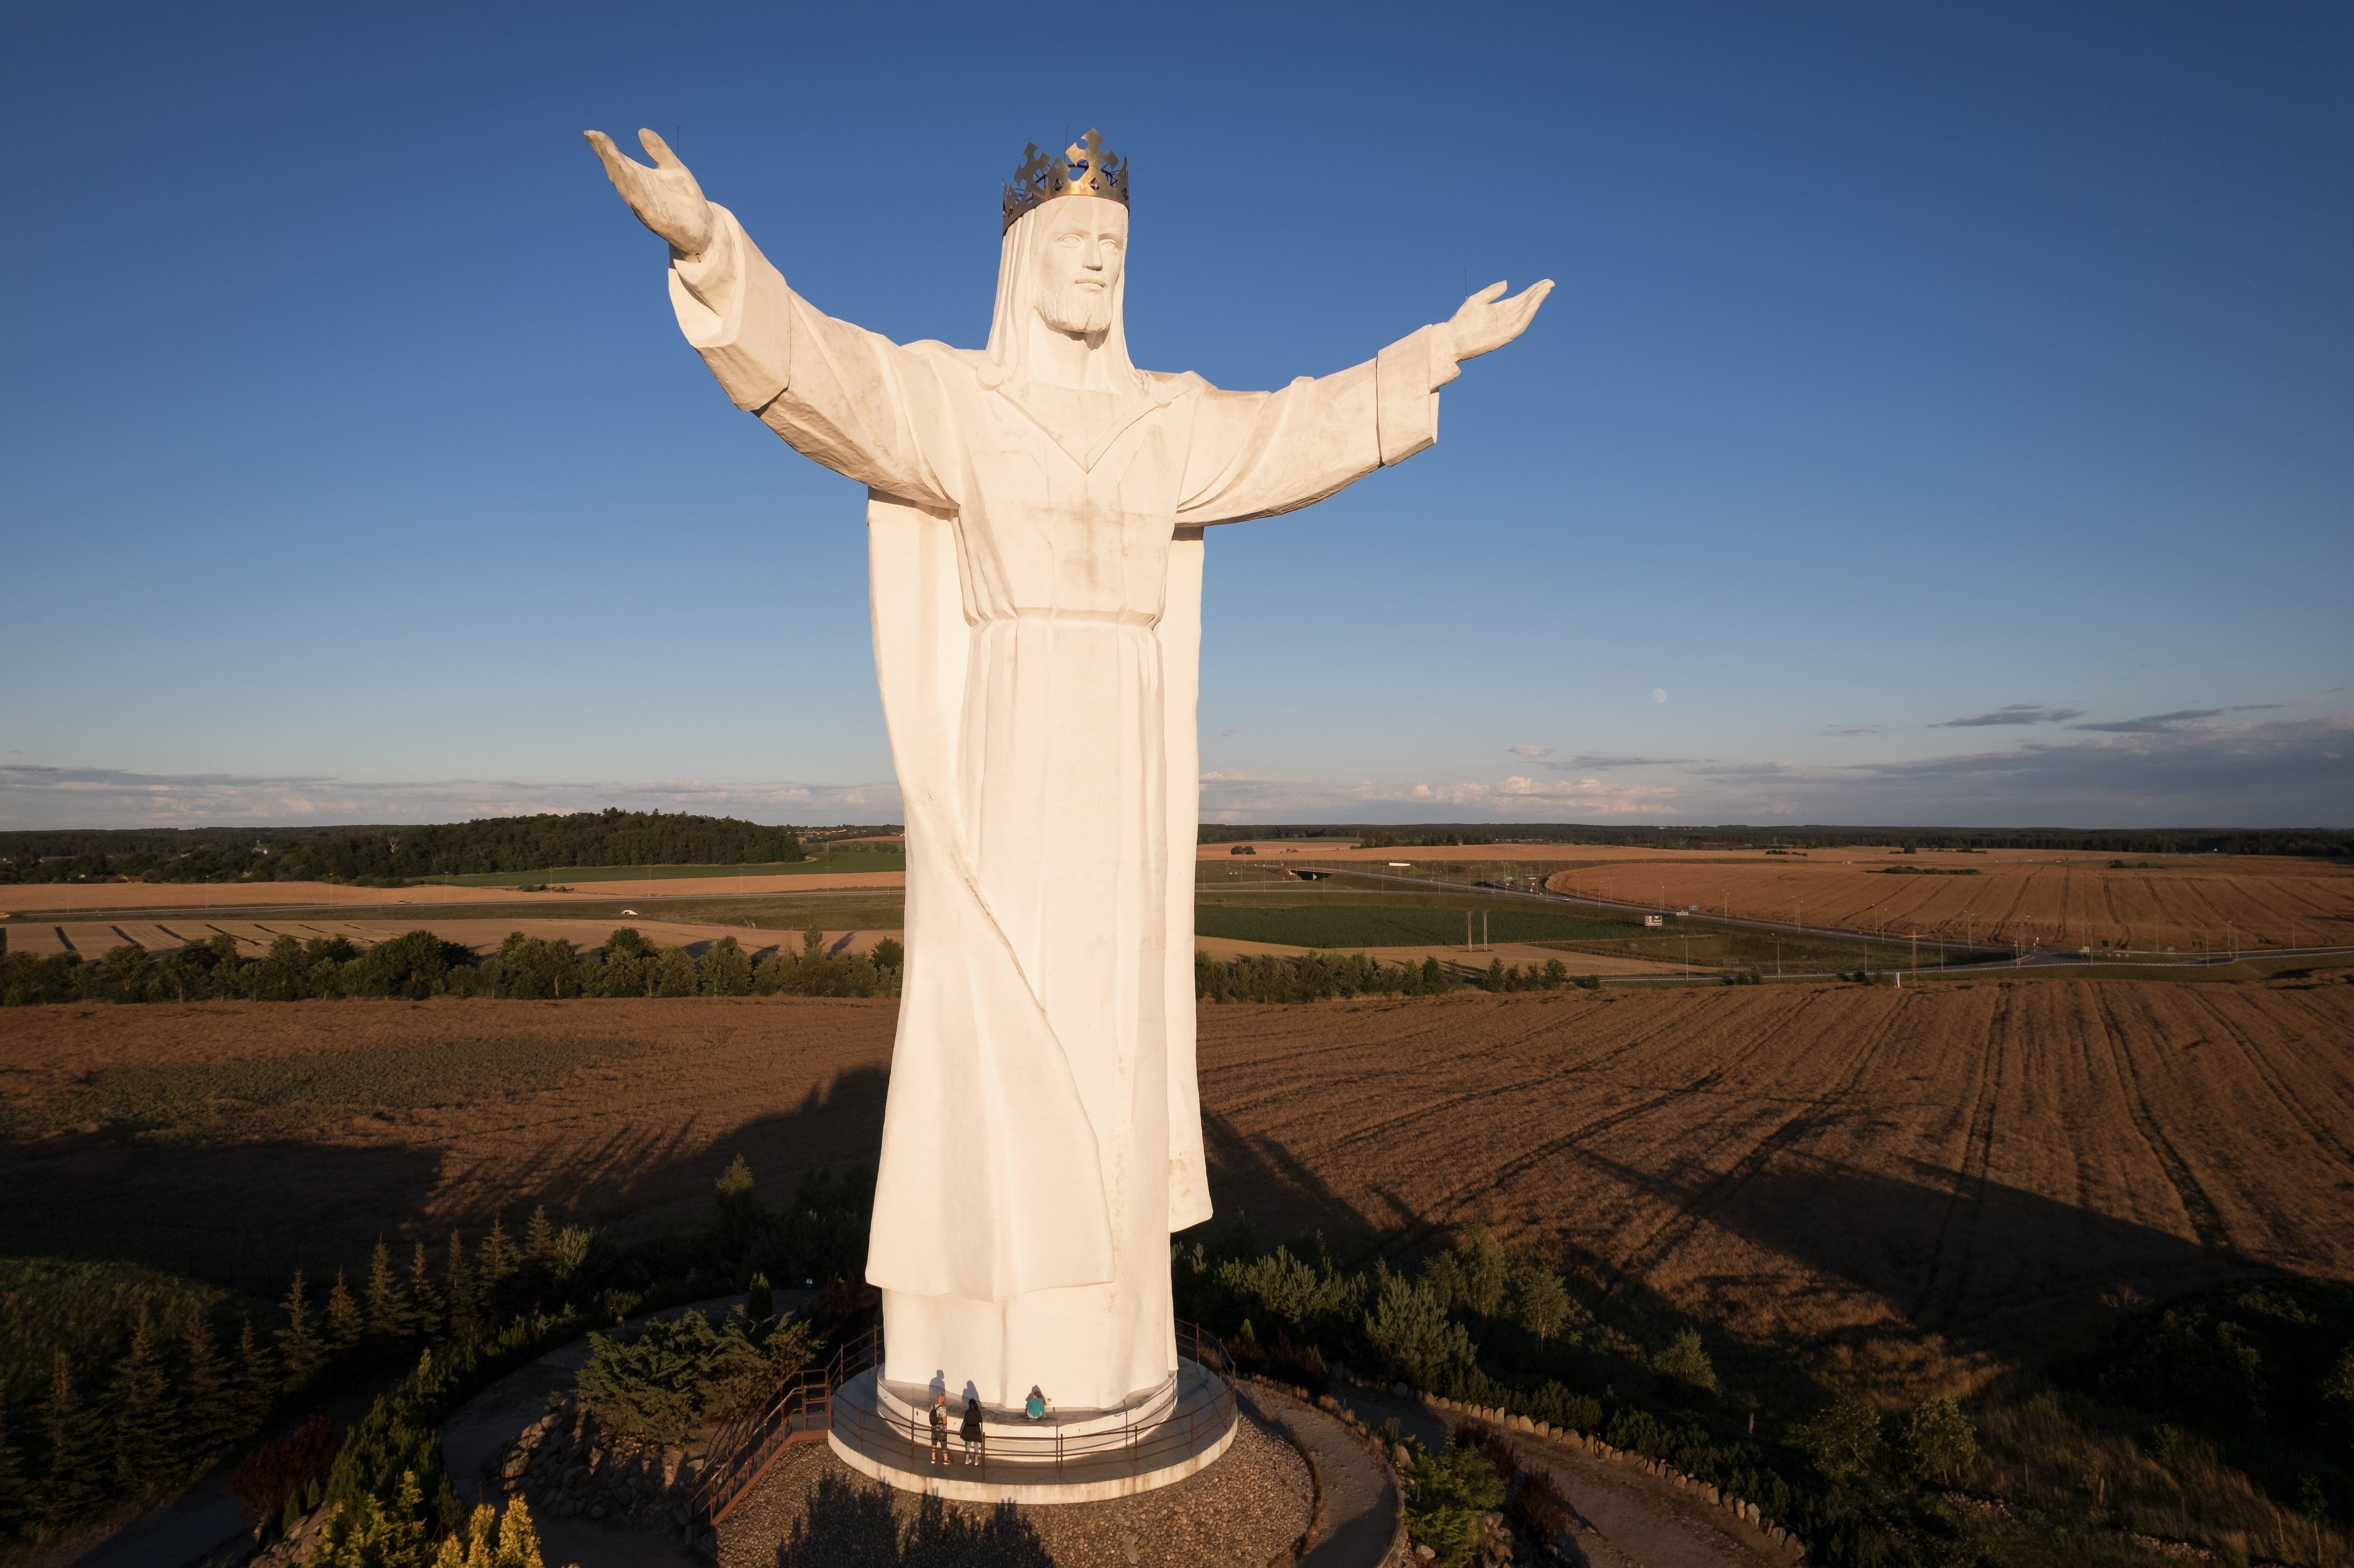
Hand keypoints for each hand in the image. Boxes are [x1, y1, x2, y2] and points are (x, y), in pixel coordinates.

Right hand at [584, 127, 714, 258]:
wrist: (704, 229)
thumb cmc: (686, 200)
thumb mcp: (674, 169)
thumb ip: (659, 151)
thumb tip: (641, 130)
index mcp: (640, 180)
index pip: (618, 162)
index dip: (604, 148)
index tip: (592, 133)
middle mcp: (638, 193)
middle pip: (617, 172)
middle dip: (606, 155)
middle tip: (596, 137)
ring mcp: (645, 207)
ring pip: (627, 187)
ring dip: (617, 169)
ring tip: (609, 151)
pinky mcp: (656, 220)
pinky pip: (642, 203)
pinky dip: (634, 188)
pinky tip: (629, 173)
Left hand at [1448, 279, 1553, 358]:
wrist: (1451, 339)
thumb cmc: (1461, 322)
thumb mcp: (1477, 300)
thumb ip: (1491, 292)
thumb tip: (1507, 283)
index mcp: (1500, 310)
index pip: (1521, 299)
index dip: (1532, 291)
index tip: (1543, 282)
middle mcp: (1505, 319)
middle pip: (1526, 304)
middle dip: (1538, 294)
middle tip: (1549, 283)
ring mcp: (1505, 328)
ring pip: (1525, 314)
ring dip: (1536, 302)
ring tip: (1545, 290)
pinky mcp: (1503, 337)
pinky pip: (1519, 325)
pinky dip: (1527, 315)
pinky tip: (1534, 304)